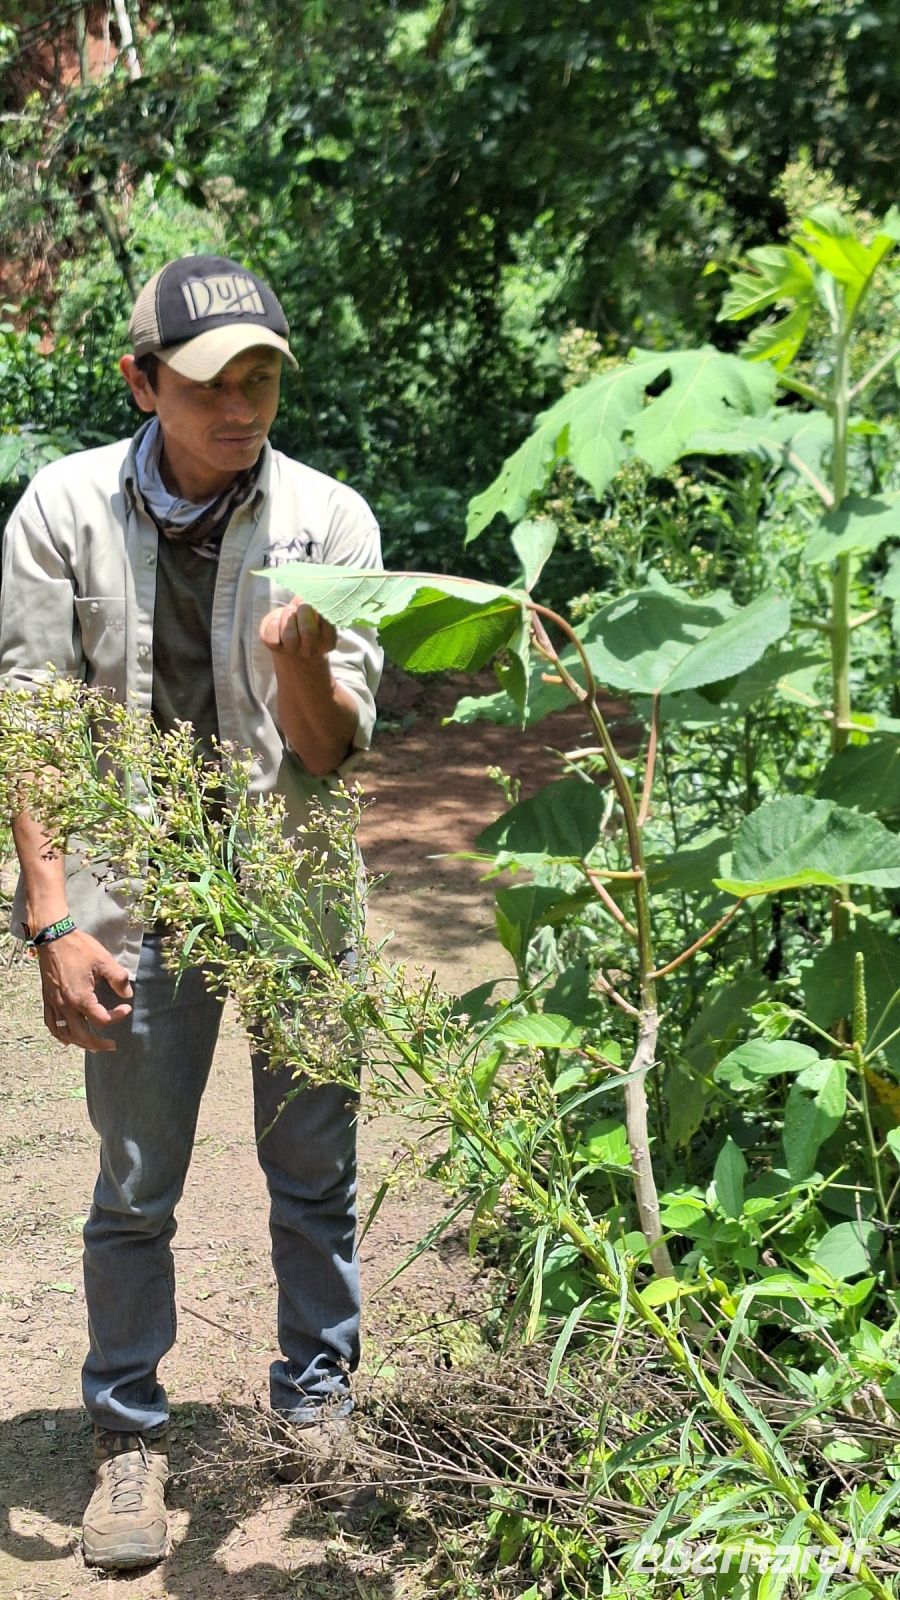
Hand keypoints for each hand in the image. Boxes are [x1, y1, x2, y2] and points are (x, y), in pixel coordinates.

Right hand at [37, 930, 132, 1051]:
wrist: (53, 938)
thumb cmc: (79, 948)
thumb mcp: (104, 960)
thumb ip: (118, 979)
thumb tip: (127, 994)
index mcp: (81, 997)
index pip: (102, 1019)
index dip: (117, 1017)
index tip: (126, 1008)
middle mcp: (66, 1005)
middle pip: (82, 1035)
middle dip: (98, 1043)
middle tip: (112, 1045)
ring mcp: (54, 1004)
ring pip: (66, 1034)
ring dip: (80, 1043)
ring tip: (93, 1045)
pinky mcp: (47, 1000)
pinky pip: (51, 1024)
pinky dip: (60, 1034)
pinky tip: (67, 1039)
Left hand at [259, 597, 336, 660]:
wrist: (288, 637)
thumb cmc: (307, 618)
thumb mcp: (316, 610)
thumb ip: (316, 603)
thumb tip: (307, 595)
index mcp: (327, 642)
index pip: (328, 624)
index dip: (319, 607)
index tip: (316, 603)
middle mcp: (311, 650)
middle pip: (308, 631)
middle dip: (303, 611)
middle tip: (302, 606)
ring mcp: (292, 651)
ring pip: (289, 635)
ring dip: (288, 616)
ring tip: (290, 612)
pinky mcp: (275, 647)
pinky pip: (272, 636)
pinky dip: (274, 622)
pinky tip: (278, 620)